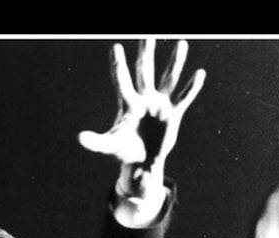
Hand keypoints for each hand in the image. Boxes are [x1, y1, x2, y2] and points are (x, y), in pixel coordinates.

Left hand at [78, 39, 205, 194]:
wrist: (142, 162)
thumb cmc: (124, 152)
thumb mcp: (110, 146)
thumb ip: (96, 141)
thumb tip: (79, 138)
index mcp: (128, 104)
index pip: (122, 80)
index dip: (118, 65)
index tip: (115, 47)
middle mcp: (144, 98)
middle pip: (144, 71)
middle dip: (146, 53)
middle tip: (147, 34)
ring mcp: (159, 104)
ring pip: (169, 78)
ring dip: (175, 63)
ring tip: (181, 43)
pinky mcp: (173, 114)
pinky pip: (184, 97)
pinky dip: (192, 87)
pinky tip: (199, 73)